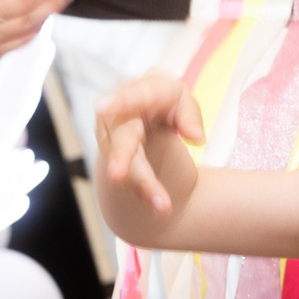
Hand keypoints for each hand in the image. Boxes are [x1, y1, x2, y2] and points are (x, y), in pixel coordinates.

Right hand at [95, 71, 205, 216]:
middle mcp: (119, 116)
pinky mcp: (116, 161)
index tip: (101, 108)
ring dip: (143, 186)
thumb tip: (197, 137)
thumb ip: (190, 114)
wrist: (145, 114)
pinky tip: (159, 206)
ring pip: (127, 165)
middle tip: (115, 177)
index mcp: (140, 91)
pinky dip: (145, 192)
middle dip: (121, 158)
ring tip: (162, 207)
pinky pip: (130, 179)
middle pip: (123, 138)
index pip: (133, 96)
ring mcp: (113, 140)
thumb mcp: (182, 100)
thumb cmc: (164, 102)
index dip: (118, 102)